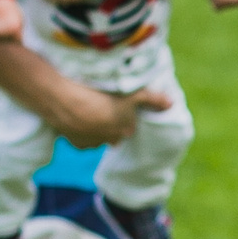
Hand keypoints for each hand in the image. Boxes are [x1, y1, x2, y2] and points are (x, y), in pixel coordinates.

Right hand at [41, 80, 174, 149]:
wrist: (65, 103)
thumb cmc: (101, 97)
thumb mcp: (131, 94)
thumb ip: (152, 99)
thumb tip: (171, 103)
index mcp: (124, 130)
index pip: (128, 126)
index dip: (124, 116)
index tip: (117, 105)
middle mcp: (110, 140)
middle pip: (113, 133)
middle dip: (110, 123)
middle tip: (102, 107)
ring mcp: (92, 143)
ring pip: (97, 137)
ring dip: (94, 127)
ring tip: (88, 110)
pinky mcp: (76, 144)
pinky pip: (81, 139)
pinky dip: (79, 130)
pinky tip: (75, 118)